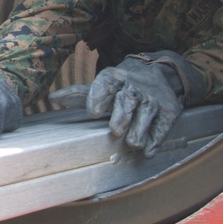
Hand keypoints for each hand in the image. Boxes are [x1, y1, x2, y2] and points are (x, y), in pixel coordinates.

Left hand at [49, 51, 204, 156]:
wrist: (159, 73)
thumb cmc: (122, 85)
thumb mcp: (103, 84)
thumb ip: (79, 94)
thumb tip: (52, 99)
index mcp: (115, 78)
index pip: (106, 84)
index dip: (99, 97)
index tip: (93, 112)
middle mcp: (134, 87)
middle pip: (127, 100)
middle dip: (122, 115)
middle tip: (116, 130)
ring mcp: (153, 98)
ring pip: (146, 113)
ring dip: (139, 129)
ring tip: (132, 143)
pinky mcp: (170, 109)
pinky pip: (163, 124)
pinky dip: (156, 138)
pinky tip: (148, 150)